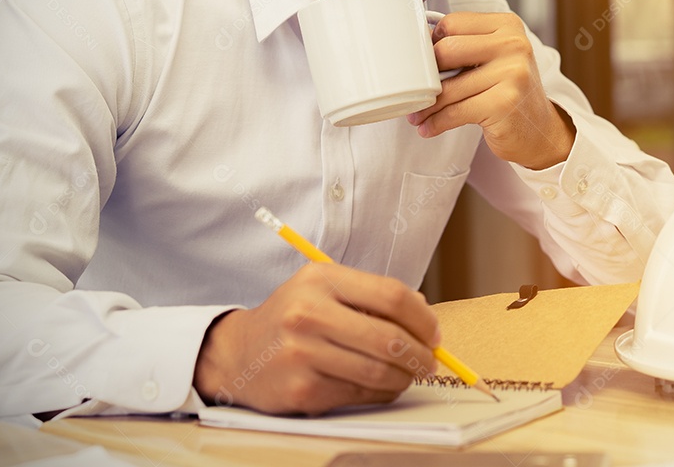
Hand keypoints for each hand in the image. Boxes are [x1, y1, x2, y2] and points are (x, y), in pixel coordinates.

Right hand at [193, 263, 439, 414]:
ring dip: (405, 377)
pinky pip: (359, 394)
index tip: (434, 333)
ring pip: (378, 371)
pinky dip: (382, 393)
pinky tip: (384, 386)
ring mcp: (302, 353)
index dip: (423, 318)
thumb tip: (424, 313)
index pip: (391, 296)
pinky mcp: (301, 390)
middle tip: (431, 362)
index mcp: (321, 279)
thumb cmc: (295, 317)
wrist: (239, 353)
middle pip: (388, 337)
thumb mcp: (326, 289)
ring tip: (410, 375)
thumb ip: (372, 295)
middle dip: (421, 354)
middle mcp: (308, 313)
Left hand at [407, 12, 575, 169]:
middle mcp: (513, 45)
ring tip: (418, 115)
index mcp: (507, 26)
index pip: (453, 23)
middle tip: (418, 90)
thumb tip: (418, 50)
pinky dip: (437, 122)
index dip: (432, 44)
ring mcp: (512, 74)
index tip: (425, 63)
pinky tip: (430, 127)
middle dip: (425, 75)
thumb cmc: (509, 93)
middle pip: (446, 50)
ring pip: (448, 87)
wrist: (540, 131)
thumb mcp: (494, 59)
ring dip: (427, 105)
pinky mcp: (504, 103)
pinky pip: (456, 111)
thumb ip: (465, 47)